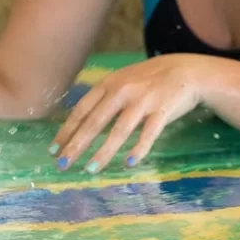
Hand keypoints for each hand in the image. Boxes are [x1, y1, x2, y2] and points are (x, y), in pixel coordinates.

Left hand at [49, 54, 205, 172]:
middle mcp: (123, 91)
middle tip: (63, 164)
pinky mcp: (163, 111)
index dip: (67, 130)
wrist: (186, 69)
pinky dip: (138, 149)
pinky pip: (148, 133)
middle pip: (95, 122)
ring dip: (103, 152)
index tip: (53, 149)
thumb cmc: (148, 79)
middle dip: (77, 145)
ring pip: (119, 130)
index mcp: (108, 84)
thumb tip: (79, 125)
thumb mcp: (122, 81)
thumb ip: (103, 99)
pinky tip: (128, 163)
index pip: (81, 110)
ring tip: (90, 169)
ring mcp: (143, 101)